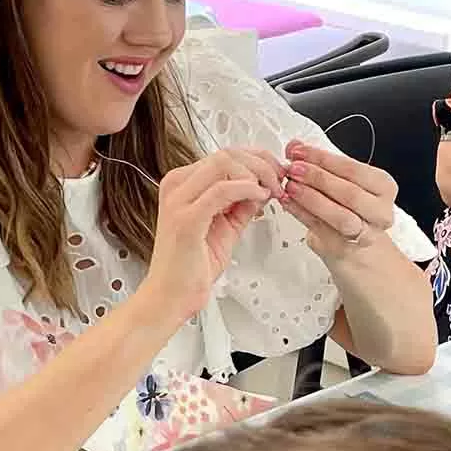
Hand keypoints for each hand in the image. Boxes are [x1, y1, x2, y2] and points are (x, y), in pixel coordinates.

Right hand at [138, 151, 274, 324]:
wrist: (171, 296)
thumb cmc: (192, 266)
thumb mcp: (226, 227)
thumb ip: (242, 205)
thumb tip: (263, 187)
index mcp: (183, 184)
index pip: (224, 155)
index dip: (257, 159)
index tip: (275, 173)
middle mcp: (177, 186)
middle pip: (226, 154)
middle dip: (261, 163)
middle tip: (278, 182)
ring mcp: (178, 200)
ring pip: (224, 164)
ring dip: (256, 174)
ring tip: (270, 192)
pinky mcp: (186, 218)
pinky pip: (222, 190)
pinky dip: (247, 189)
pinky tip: (260, 198)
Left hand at [278, 139, 399, 259]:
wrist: (359, 246)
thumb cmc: (351, 207)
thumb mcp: (340, 180)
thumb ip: (320, 162)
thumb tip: (295, 146)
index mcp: (383, 187)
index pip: (353, 169)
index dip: (323, 159)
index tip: (300, 152)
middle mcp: (380, 212)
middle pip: (349, 193)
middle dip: (318, 178)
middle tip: (294, 169)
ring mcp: (365, 234)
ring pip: (340, 216)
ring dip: (311, 198)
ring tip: (291, 186)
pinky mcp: (343, 248)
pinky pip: (321, 229)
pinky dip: (301, 213)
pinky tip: (289, 202)